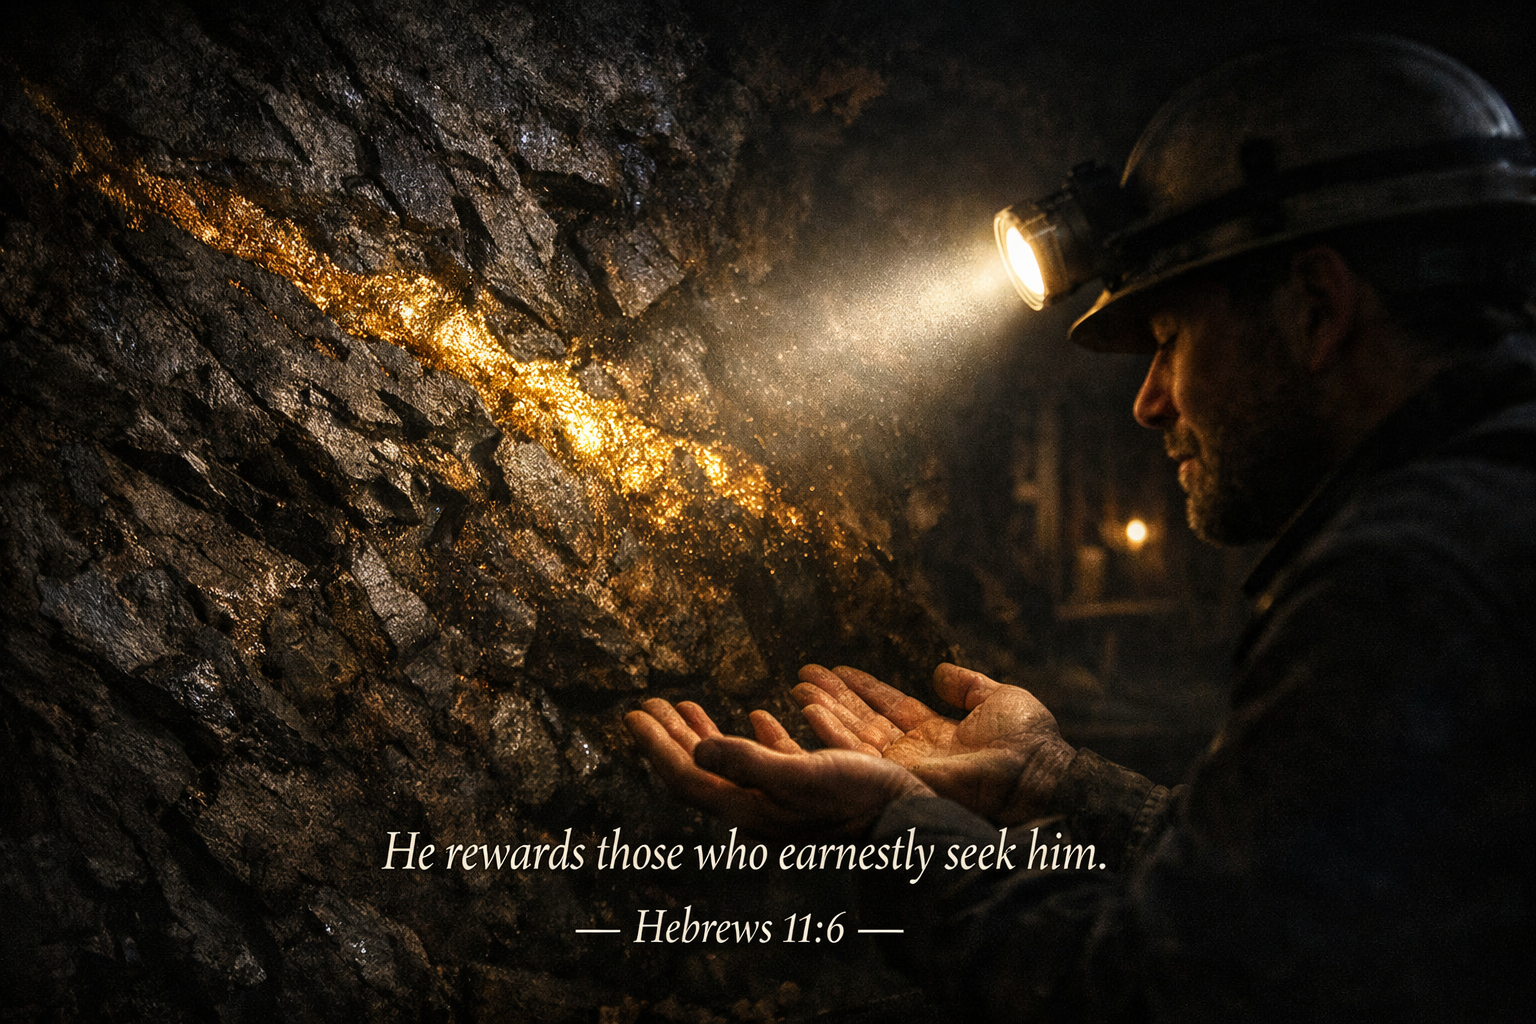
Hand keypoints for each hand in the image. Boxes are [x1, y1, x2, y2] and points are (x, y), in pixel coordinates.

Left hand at [625, 698, 932, 838]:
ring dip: (703, 735)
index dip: (656, 746)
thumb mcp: (804, 778)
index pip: (686, 777)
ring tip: (685, 707)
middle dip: (669, 737)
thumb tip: (697, 751)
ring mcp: (781, 802)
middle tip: (648, 705)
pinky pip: (768, 761)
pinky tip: (757, 716)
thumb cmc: (860, 801)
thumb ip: (750, 763)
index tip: (632, 714)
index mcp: (749, 808)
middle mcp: (758, 809)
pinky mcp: (809, 791)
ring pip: (729, 766)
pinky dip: (752, 737)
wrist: (910, 824)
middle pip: (699, 772)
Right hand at [793, 662, 1074, 825]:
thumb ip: (966, 686)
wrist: (1035, 771)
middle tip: (803, 677)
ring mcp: (904, 767)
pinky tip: (810, 711)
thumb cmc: (1028, 740)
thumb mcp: (997, 698)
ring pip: (854, 735)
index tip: (837, 670)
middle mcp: (915, 753)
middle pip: (864, 720)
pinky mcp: (897, 778)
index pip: (890, 707)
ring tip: (799, 689)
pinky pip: (857, 753)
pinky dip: (831, 732)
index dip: (864, 688)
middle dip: (834, 698)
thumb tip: (941, 671)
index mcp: (938, 735)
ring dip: (825, 711)